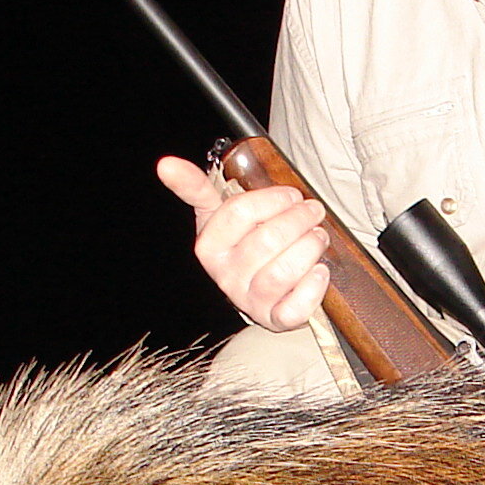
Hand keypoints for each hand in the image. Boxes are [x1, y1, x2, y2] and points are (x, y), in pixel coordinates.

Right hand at [156, 155, 330, 331]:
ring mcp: (250, 300)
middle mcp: (225, 276)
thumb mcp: (219, 215)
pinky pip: (296, 308)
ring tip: (318, 236)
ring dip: (309, 247)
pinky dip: (313, 287)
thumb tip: (165, 164)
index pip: (238, 213)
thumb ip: (196, 188)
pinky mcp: (275, 320)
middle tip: (312, 211)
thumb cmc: (245, 243)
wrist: (260, 289)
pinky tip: (319, 271)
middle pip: (266, 240)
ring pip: (282, 272)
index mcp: (209, 246)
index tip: (291, 194)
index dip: (272, 199)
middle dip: (298, 219)